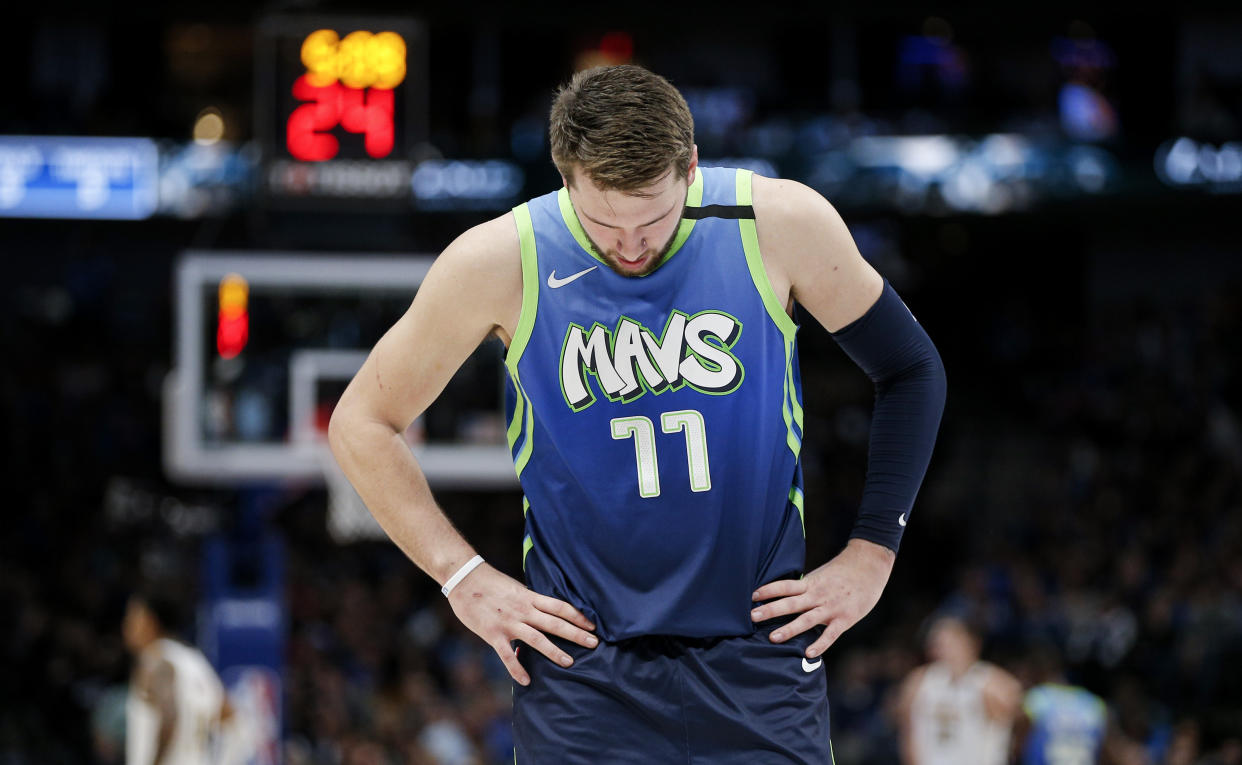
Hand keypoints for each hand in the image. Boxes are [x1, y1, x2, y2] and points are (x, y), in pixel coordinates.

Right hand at [445, 562, 596, 684]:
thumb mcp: (516, 587)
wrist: (464, 578)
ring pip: (536, 639)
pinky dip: (517, 668)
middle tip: (594, 644)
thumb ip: (530, 600)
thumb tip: (545, 609)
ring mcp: (509, 623)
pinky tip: (526, 681)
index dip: (578, 616)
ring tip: (569, 662)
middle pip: (555, 623)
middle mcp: (523, 610)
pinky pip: (507, 655)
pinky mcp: (493, 634)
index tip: (592, 626)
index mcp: (530, 597)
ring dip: (554, 651)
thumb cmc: (490, 582)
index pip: (560, 607)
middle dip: (576, 634)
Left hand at [750, 538, 895, 658]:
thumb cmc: (843, 571)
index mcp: (811, 583)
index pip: (785, 586)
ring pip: (806, 620)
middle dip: (771, 610)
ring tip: (772, 638)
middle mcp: (817, 595)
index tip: (752, 595)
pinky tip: (808, 653)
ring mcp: (831, 608)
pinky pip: (830, 634)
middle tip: (752, 617)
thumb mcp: (821, 575)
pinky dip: (819, 644)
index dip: (769, 590)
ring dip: (789, 629)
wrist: (870, 566)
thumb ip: (806, 587)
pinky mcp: (845, 619)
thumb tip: (786, 595)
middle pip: (790, 603)